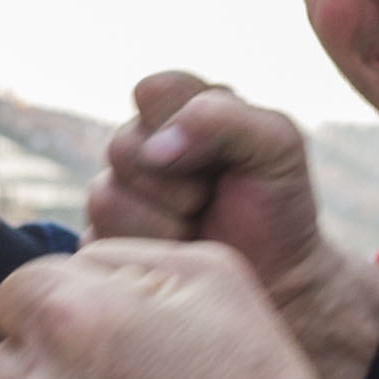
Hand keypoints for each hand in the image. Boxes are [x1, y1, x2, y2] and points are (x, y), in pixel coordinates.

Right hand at [88, 75, 378, 378]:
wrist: (279, 287)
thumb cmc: (278, 210)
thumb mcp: (278, 146)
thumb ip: (226, 119)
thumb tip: (155, 147)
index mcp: (178, 111)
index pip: (156, 91)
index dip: (189, 125)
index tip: (226, 157)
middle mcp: (141, 149)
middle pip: (124, 146)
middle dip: (179, 181)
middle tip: (210, 201)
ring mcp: (115, 198)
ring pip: (107, 196)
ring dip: (164, 221)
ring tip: (196, 231)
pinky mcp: (102, 246)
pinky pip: (99, 243)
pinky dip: (150, 253)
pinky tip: (175, 255)